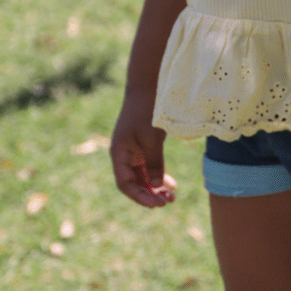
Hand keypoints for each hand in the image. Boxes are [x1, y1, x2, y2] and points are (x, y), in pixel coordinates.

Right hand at [110, 89, 176, 207]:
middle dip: (150, 194)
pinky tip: (171, 184)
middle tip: (168, 202)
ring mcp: (132, 150)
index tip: (156, 204)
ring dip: (155, 187)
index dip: (140, 196)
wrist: (147, 86)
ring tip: (172, 197)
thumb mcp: (151, 138)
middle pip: (134, 183)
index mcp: (118, 153)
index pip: (125, 184)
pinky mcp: (142, 145)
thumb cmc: (146, 110)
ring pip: (142, 176)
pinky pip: (148, 166)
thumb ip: (153, 163)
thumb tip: (156, 187)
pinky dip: (158, 175)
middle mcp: (123, 154)